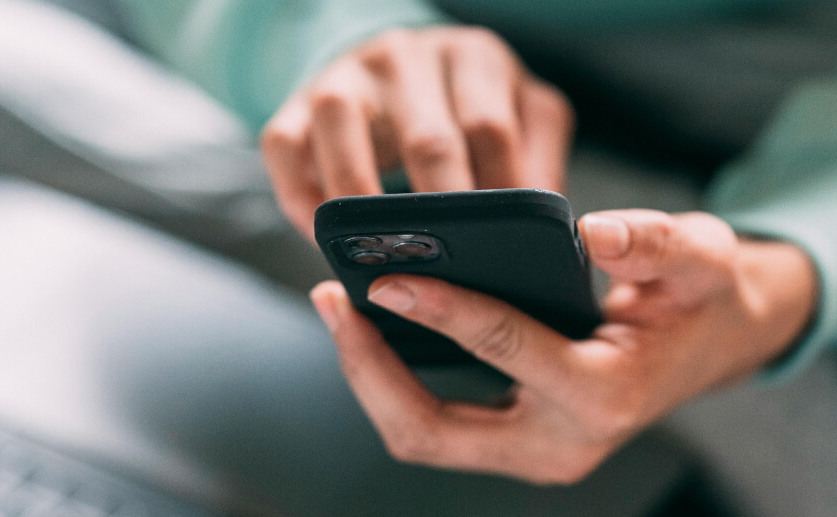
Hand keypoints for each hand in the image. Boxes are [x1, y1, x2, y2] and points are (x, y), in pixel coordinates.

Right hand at [261, 27, 572, 239]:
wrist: (397, 69)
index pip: (491, 130)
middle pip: (427, 138)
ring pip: (343, 129)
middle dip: (439, 215)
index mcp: (475, 57)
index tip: (503, 255)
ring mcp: (347, 74)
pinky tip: (325, 238)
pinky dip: (301, 197)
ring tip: (380, 260)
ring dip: (361, 204)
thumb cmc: (467, 108)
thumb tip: (551, 235)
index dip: (498, 198)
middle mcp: (408, 55)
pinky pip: (284, 145)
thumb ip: (539, 162)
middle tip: (450, 275)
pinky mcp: (296, 99)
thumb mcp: (520, 117)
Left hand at [310, 210, 816, 483]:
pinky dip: (396, 382)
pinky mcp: (517, 442)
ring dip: (372, 378)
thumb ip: (656, 242)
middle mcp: (561, 443)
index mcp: (605, 396)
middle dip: (370, 369)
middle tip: (333, 299)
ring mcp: (535, 452)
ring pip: (423, 436)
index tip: (386, 277)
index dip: (441, 309)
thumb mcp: (701, 256)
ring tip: (341, 308)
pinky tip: (379, 327)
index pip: (504, 349)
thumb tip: (594, 232)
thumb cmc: (702, 297)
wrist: (713, 343)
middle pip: (432, 430)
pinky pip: (437, 425)